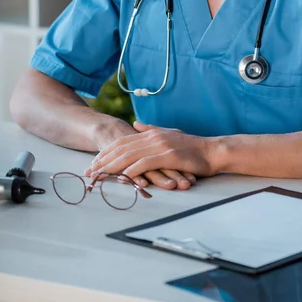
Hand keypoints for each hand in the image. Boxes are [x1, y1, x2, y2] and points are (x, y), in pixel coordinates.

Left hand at [86, 121, 218, 184]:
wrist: (212, 151)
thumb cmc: (192, 147)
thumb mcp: (169, 134)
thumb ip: (151, 129)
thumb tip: (135, 124)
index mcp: (151, 133)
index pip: (122, 142)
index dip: (106, 152)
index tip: (94, 162)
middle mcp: (153, 137)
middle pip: (122, 148)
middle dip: (103, 160)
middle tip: (89, 171)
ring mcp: (160, 146)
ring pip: (130, 156)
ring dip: (112, 166)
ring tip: (99, 175)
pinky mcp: (168, 156)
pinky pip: (145, 164)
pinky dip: (132, 170)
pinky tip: (122, 177)